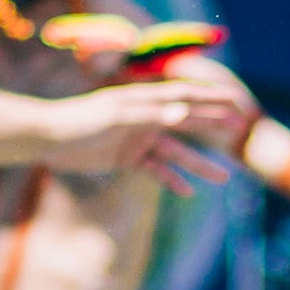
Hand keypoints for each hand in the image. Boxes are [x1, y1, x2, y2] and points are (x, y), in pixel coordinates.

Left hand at [47, 75, 251, 182]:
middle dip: (215, 127)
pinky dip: (171, 179)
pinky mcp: (127, 156)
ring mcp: (138, 138)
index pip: (187, 97)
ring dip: (199, 164)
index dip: (213, 98)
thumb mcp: (116, 115)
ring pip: (176, 152)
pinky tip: (188, 192)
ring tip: (224, 178)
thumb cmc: (80, 120)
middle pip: (188, 122)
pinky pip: (155, 169)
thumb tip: (184, 112)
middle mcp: (146, 117)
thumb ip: (150, 114)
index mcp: (146, 100)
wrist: (48, 137)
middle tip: (241, 132)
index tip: (238, 102)